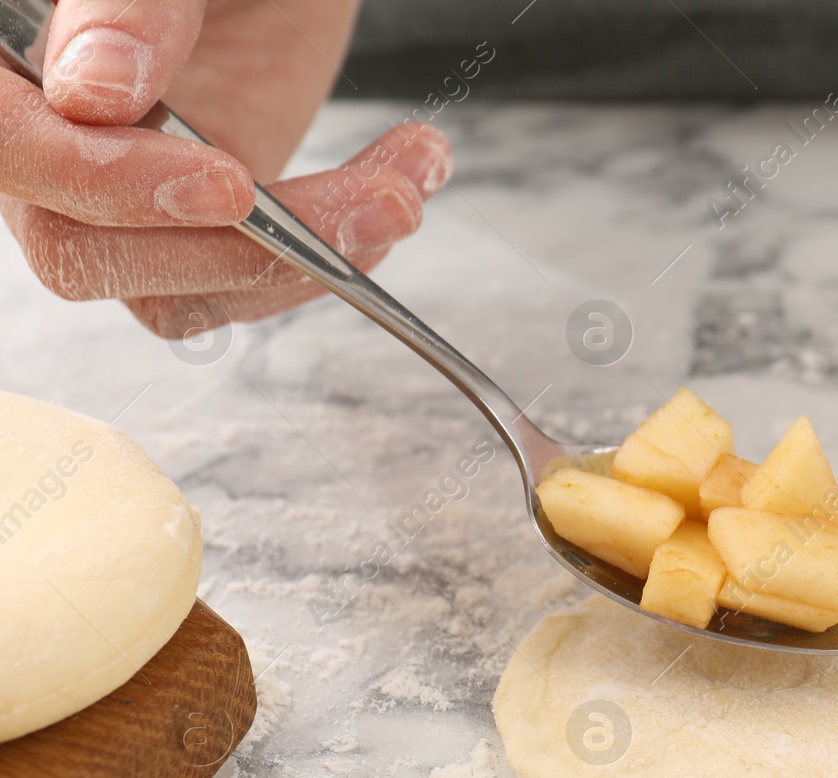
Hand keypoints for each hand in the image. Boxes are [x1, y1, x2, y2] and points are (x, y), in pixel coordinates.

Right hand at [0, 0, 451, 336]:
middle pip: (85, 252)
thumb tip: (93, 91)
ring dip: (305, 260)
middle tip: (368, 199)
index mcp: (9, 66)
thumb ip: (132, 2)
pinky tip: (394, 187)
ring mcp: (124, 195)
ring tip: (402, 190)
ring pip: (175, 292)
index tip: (227, 184)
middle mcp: (49, 143)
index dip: (102, 182)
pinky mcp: (198, 227)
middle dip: (238, 246)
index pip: (10, 150)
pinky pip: (239, 285)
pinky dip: (329, 255)